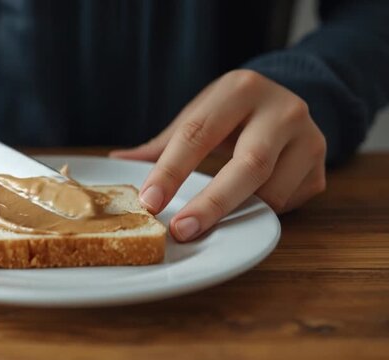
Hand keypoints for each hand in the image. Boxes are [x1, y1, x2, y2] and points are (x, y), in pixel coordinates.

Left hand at [111, 70, 325, 241]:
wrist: (285, 102)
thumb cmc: (231, 113)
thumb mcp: (198, 116)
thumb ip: (162, 145)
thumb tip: (118, 162)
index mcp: (241, 89)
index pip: (199, 132)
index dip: (172, 170)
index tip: (150, 201)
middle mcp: (282, 110)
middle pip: (250, 164)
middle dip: (212, 203)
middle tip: (181, 230)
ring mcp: (309, 138)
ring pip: (272, 191)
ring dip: (238, 212)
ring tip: (213, 216)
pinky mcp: (321, 167)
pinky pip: (288, 202)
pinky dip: (261, 210)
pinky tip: (247, 202)